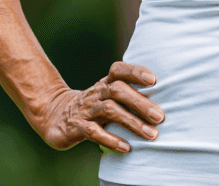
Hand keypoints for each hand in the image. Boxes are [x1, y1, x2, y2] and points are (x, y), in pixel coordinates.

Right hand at [31, 61, 163, 151]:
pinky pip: (94, 132)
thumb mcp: (107, 97)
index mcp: (105, 84)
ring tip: (151, 135)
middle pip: (118, 90)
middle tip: (160, 117)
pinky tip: (126, 147)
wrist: (55, 116)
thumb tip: (163, 104)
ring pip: (109, 110)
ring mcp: (86, 109)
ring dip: (132, 122)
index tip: (154, 80)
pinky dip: (111, 139)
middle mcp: (96, 93)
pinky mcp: (76, 127)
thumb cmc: (93, 107)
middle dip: (140, 103)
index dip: (135, 72)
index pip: (119, 70)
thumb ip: (129, 96)